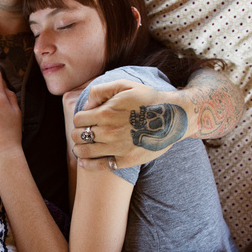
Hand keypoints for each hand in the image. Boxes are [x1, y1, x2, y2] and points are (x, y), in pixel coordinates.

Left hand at [72, 80, 186, 169]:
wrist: (173, 117)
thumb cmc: (149, 99)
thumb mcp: (126, 85)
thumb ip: (101, 90)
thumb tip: (87, 105)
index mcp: (106, 113)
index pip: (78, 119)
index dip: (79, 119)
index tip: (85, 120)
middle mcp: (109, 132)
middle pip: (78, 136)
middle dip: (77, 133)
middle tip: (82, 133)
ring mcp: (117, 148)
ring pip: (84, 152)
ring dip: (79, 149)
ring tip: (81, 147)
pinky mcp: (125, 160)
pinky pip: (99, 166)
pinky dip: (87, 164)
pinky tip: (84, 161)